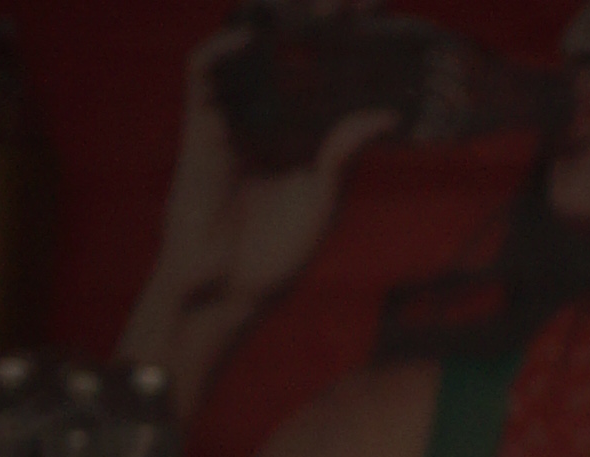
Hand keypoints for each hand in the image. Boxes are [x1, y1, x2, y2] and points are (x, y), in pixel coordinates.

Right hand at [125, 28, 402, 380]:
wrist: (226, 295)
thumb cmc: (275, 258)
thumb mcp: (323, 201)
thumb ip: (345, 153)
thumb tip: (387, 115)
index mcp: (306, 127)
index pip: (330, 65)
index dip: (352, 36)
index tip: (379, 13)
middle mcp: (272, 112)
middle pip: (294, 42)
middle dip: (322, 15)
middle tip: (352, 4)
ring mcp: (237, 114)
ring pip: (252, 44)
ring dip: (276, 17)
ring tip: (315, 10)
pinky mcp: (202, 125)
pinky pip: (203, 72)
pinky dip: (220, 48)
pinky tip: (248, 38)